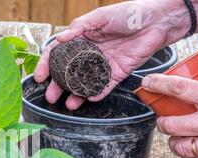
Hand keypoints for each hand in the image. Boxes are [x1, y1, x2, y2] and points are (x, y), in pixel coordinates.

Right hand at [35, 0, 190, 109]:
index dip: (47, 65)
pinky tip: (89, 99)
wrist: (157, 21)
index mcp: (81, 39)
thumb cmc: (129, 13)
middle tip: (50, 97)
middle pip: (68, 74)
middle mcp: (89, 54)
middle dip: (58, 86)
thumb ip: (79, 27)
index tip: (40, 77)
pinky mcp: (117, 73)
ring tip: (69, 104)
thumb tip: (60, 39)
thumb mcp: (100, 16)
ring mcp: (102, 65)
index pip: (58, 54)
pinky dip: (97, 94)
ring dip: (75, 95)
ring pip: (84, 83)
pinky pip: (105, 87)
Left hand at [141, 74, 197, 157]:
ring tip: (181, 135)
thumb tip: (187, 82)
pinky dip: (188, 156)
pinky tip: (193, 148)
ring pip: (177, 146)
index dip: (159, 84)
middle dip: (162, 122)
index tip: (148, 82)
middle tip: (164, 120)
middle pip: (170, 124)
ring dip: (174, 141)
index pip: (180, 88)